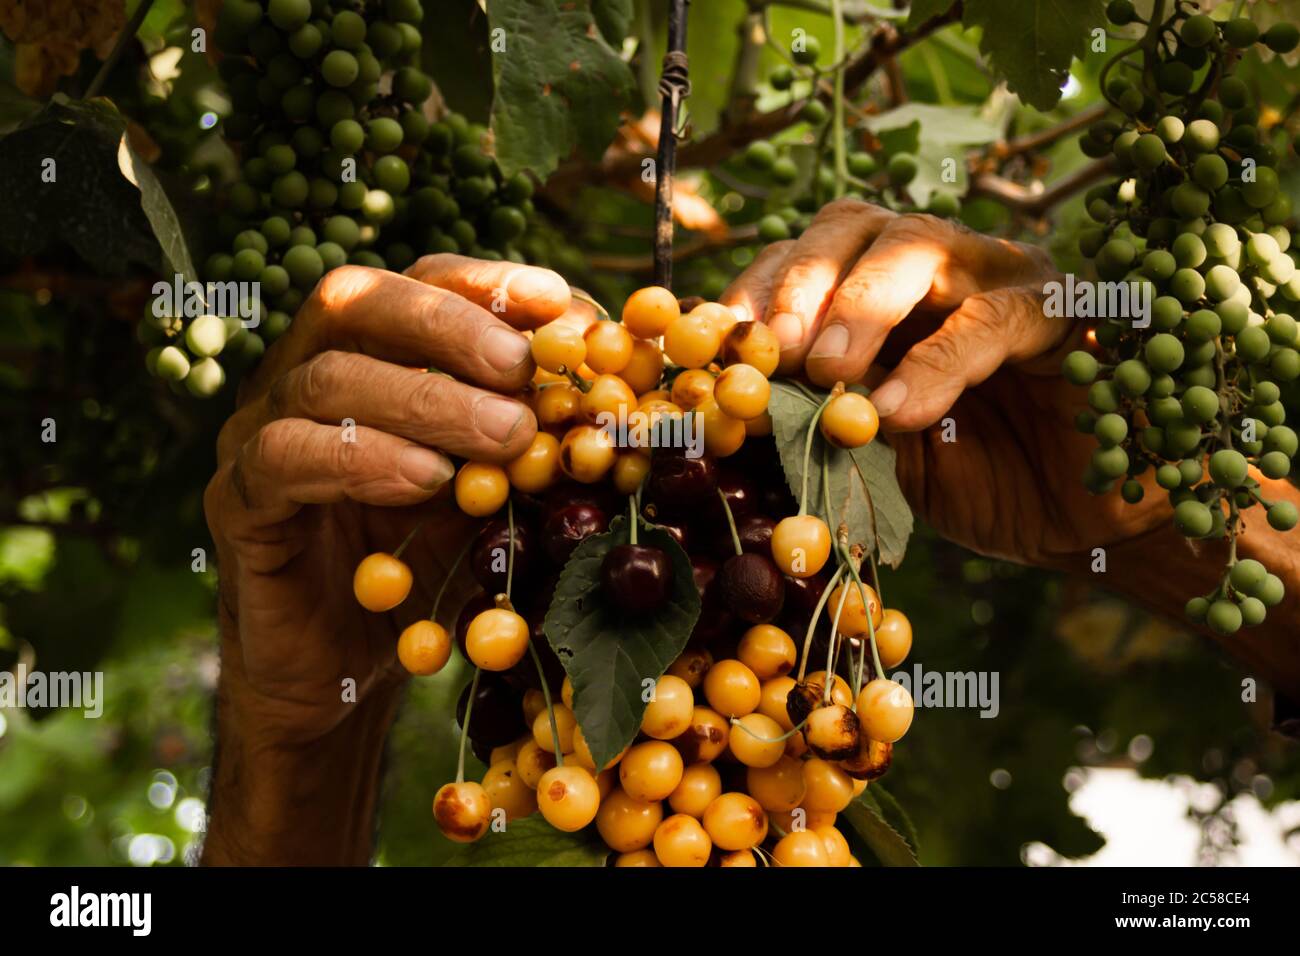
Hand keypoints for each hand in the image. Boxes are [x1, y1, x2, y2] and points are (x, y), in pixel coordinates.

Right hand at [201, 255, 569, 863]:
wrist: (345, 672)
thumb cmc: (427, 569)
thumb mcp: (493, 491)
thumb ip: (532, 436)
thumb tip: (617, 382)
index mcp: (368, 356)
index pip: (418, 283)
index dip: (485, 283)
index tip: (556, 301)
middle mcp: (303, 375)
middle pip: (359, 303)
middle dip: (451, 325)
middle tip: (522, 368)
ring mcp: (258, 431)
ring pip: (326, 378)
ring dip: (427, 400)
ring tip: (505, 435)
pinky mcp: (236, 499)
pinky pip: (286, 456)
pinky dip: (363, 459)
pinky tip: (426, 480)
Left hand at [721, 198, 1162, 562]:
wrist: (1077, 521)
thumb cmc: (969, 479)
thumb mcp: (874, 453)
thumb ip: (819, 420)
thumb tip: (736, 408)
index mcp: (879, 292)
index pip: (804, 257)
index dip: (757, 291)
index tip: (715, 345)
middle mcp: (935, 265)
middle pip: (853, 225)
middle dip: (802, 281)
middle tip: (773, 351)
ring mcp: (999, 276)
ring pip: (920, 244)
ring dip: (863, 303)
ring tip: (829, 374)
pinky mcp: (1060, 314)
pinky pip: (994, 318)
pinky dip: (938, 362)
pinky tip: (900, 412)